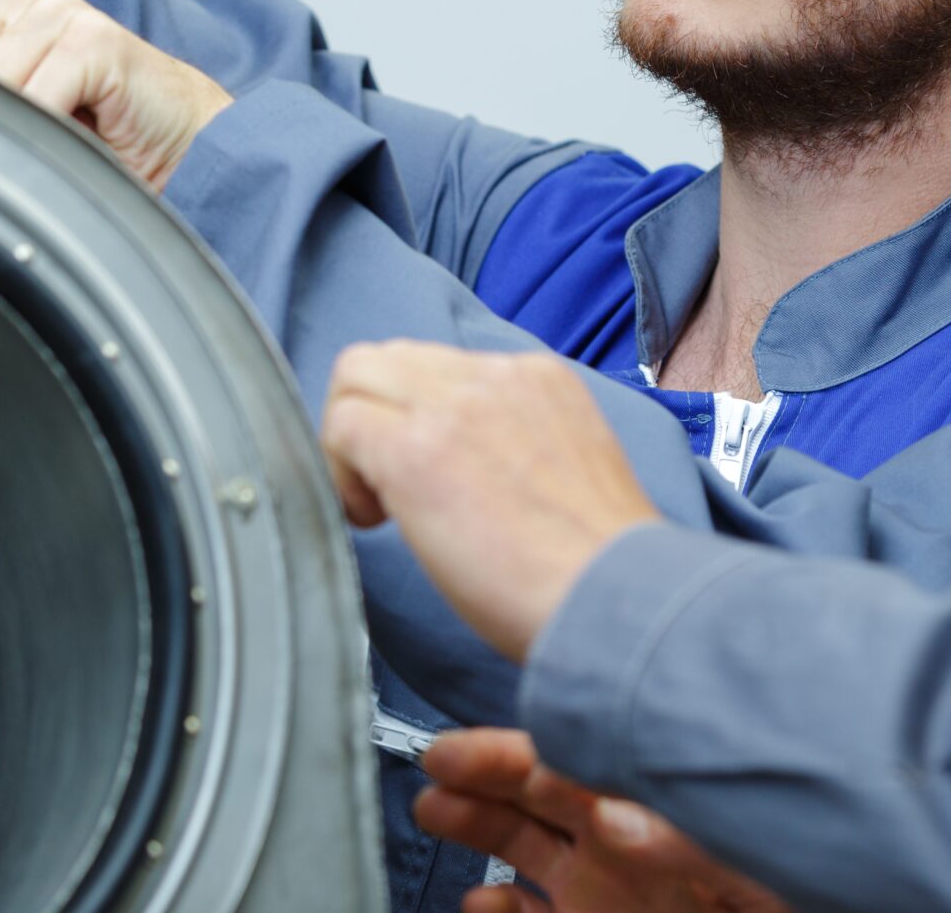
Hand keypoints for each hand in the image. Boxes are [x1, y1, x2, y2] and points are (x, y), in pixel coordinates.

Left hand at [320, 342, 659, 660]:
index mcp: (539, 379)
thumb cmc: (593, 565)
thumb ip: (516, 441)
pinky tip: (376, 521)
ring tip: (382, 507)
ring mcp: (454, 406)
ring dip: (351, 439)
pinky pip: (340, 426)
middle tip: (388, 490)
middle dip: (372, 415)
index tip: (430, 476)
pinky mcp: (415, 450)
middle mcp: (496, 375)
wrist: (610, 595)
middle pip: (390, 356)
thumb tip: (464, 464)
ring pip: (355, 374)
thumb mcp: (567, 467)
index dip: (415, 416)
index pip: (440, 364)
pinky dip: (340, 475)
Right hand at [416, 729, 791, 912]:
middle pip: (538, 793)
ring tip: (434, 808)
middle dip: (482, 775)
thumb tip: (618, 817)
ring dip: (478, 827)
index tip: (455, 752)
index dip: (509, 753)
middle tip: (433, 766)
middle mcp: (624, 842)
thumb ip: (682, 838)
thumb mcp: (741, 857)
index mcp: (654, 809)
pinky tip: (481, 899)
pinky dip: (500, 909)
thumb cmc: (789, 886)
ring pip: (526, 846)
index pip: (570, 762)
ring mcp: (607, 889)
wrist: (818, 912)